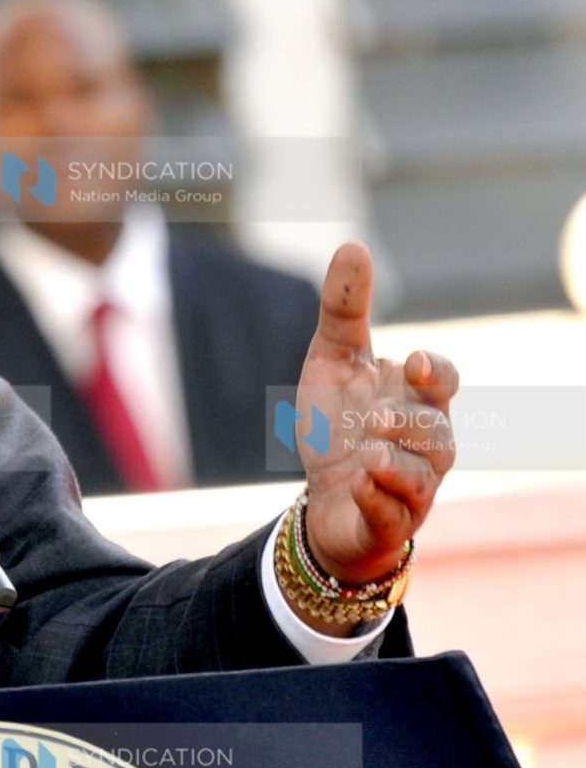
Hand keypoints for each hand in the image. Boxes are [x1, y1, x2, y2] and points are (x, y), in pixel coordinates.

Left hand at [290, 242, 456, 594]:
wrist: (322, 501)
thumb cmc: (338, 426)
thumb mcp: (332, 362)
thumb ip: (344, 310)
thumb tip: (353, 243)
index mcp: (417, 401)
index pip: (445, 381)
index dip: (436, 373)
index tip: (414, 363)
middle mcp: (425, 445)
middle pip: (439, 432)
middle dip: (412, 424)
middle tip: (375, 417)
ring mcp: (411, 488)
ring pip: (425, 476)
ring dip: (398, 463)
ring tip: (368, 452)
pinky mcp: (389, 524)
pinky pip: (394, 515)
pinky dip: (379, 499)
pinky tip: (358, 483)